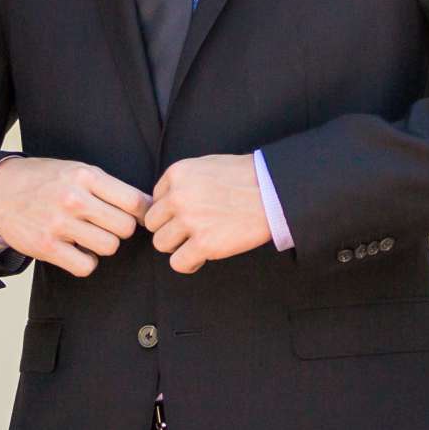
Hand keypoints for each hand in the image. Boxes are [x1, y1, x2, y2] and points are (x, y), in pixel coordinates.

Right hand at [0, 157, 149, 277]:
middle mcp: (73, 198)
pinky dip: (86, 261)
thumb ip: (108, 187)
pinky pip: (86, 265)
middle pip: (125, 227)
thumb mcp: (76, 170)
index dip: (143, 213)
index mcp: (85, 175)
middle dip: (120, 229)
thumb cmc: (45, 180)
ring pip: (110, 247)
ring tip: (90, 236)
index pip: (134, 201)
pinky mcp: (46, 246)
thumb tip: (149, 207)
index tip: (138, 218)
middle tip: (106, 225)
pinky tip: (77, 250)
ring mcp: (59, 224)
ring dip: (104, 245)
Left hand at [146, 154, 270, 273]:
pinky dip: (188, 264)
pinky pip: (178, 263)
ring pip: (161, 244)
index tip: (189, 213)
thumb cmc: (246, 178)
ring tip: (197, 242)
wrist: (275, 192)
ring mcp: (190, 221)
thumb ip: (184, 181)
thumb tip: (165, 201)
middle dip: (170, 229)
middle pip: (153, 223)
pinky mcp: (204, 244)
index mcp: (177, 173)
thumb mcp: (207, 165)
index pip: (155, 199)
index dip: (170, 210)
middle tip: (191, 231)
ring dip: (177, 247)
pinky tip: (201, 257)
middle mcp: (178, 196)